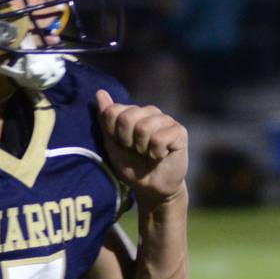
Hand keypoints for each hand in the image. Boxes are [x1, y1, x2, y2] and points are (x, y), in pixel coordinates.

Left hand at [95, 90, 187, 208]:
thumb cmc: (131, 165)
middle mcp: (150, 112)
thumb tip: (99, 92)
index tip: (121, 145)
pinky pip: (159, 139)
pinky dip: (155, 153)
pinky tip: (160, 156)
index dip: (113, 133)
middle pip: (127, 117)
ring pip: (143, 128)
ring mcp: (166, 120)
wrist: (150, 186)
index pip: (113, 111)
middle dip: (126, 140)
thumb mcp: (112, 144)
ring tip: (148, 154)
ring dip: (142, 148)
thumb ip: (106, 119)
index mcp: (132, 112)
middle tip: (135, 151)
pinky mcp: (179, 131)